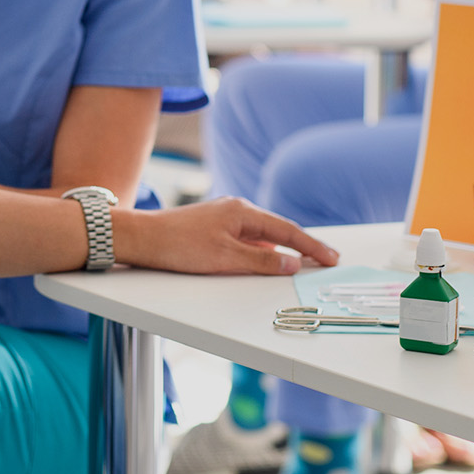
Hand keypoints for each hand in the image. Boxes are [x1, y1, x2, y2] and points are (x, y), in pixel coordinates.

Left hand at [116, 197, 341, 275]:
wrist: (141, 238)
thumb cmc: (180, 246)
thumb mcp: (226, 259)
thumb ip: (262, 262)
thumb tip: (292, 263)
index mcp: (243, 212)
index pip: (287, 230)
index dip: (312, 246)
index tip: (332, 258)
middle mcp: (236, 209)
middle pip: (278, 229)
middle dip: (303, 245)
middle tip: (327, 260)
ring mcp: (224, 217)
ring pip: (262, 235)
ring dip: (283, 248)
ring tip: (306, 261)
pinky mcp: (213, 227)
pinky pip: (247, 238)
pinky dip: (263, 250)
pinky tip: (267, 260)